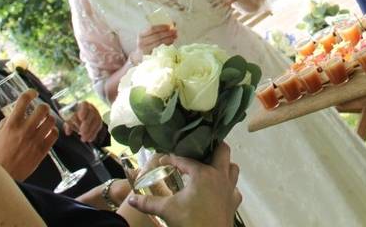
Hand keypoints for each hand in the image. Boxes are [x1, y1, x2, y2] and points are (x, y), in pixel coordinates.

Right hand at [0, 90, 57, 180]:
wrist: (1, 177)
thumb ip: (4, 123)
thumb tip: (12, 115)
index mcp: (11, 125)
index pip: (23, 101)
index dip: (30, 93)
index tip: (33, 93)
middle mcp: (25, 131)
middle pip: (42, 109)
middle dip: (43, 107)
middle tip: (41, 109)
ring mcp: (35, 141)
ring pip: (51, 121)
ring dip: (49, 119)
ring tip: (45, 121)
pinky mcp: (42, 151)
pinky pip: (54, 135)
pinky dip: (53, 131)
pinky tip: (48, 132)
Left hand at [63, 100, 103, 142]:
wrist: (80, 118)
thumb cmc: (73, 117)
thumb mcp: (69, 119)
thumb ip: (68, 124)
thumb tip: (68, 132)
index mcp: (82, 105)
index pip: (84, 105)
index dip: (83, 111)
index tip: (81, 118)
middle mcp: (91, 108)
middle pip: (91, 114)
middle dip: (87, 124)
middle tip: (82, 132)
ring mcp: (96, 114)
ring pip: (96, 122)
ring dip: (90, 131)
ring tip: (84, 139)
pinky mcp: (99, 121)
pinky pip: (98, 127)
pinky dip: (93, 134)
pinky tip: (89, 139)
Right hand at [127, 142, 241, 226]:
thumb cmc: (189, 222)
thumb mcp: (167, 210)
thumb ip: (148, 203)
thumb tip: (131, 200)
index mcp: (203, 174)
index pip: (186, 160)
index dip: (173, 158)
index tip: (164, 159)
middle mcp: (220, 176)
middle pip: (222, 151)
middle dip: (212, 147)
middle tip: (200, 148)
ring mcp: (230, 189)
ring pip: (233, 168)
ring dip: (224, 165)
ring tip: (210, 167)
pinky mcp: (234, 202)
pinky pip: (234, 188)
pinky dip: (228, 186)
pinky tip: (218, 191)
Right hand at [130, 24, 177, 64]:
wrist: (140, 58)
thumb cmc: (147, 45)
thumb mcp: (149, 37)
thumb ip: (158, 31)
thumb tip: (173, 23)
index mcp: (141, 35)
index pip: (152, 29)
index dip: (161, 27)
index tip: (169, 26)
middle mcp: (141, 42)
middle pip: (157, 36)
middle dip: (167, 33)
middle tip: (175, 31)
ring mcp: (145, 50)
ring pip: (159, 42)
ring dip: (169, 39)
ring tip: (175, 36)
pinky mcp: (149, 56)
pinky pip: (160, 49)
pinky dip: (167, 45)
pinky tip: (171, 42)